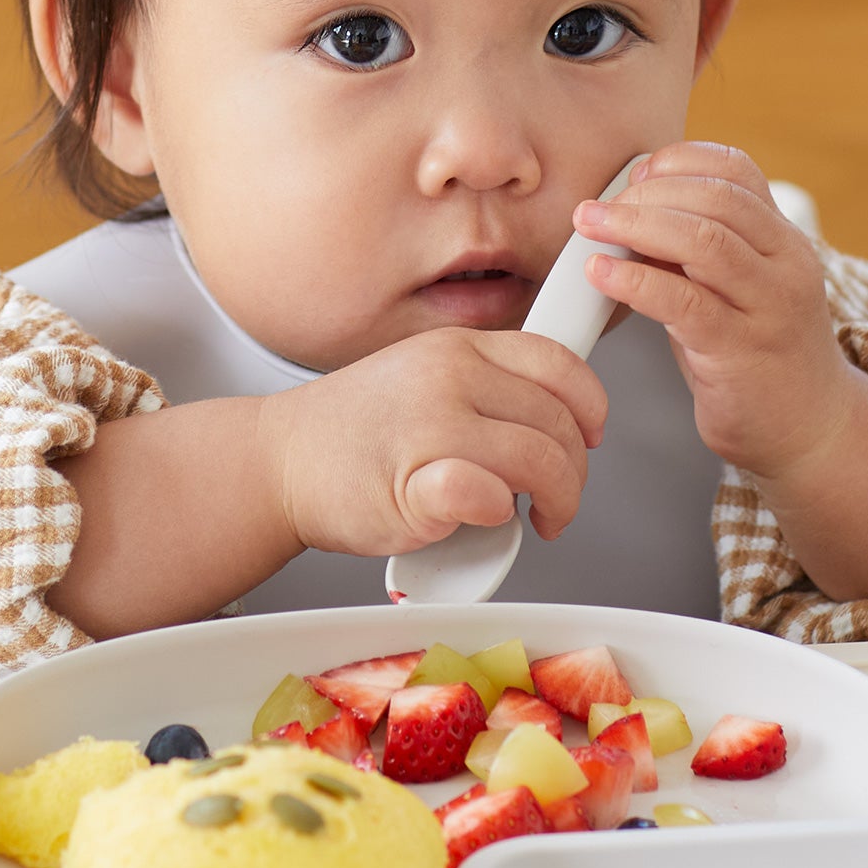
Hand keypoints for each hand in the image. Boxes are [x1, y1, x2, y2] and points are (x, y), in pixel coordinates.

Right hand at [259, 327, 608, 558]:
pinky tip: (485, 519)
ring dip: (556, 502)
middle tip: (556, 498)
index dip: (590, 407)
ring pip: (540, 460)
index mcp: (457, 348)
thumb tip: (557, 420)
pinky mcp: (413, 485)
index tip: (590, 435)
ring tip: (537, 520)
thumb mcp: (423, 378)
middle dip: (574, 472)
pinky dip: (499, 515)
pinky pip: (487, 496)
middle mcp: (448, 377)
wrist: (277, 464)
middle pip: (559, 423)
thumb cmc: (352, 435)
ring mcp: (430, 427)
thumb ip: (483, 387)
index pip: (559, 365)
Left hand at [573, 141, 852, 485]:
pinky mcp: (743, 351)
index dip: (679, 162)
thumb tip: (626, 211)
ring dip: (635, 225)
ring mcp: (770, 307)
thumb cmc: (756, 354)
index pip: (737, 169)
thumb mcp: (734, 289)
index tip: (635, 176)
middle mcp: (787, 264)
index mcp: (783, 239)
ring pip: (705, 241)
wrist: (810, 431)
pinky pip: (685, 302)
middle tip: (595, 209)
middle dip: (647, 194)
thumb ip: (693, 250)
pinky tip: (601, 275)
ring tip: (589, 227)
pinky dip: (635, 281)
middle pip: (717, 198)